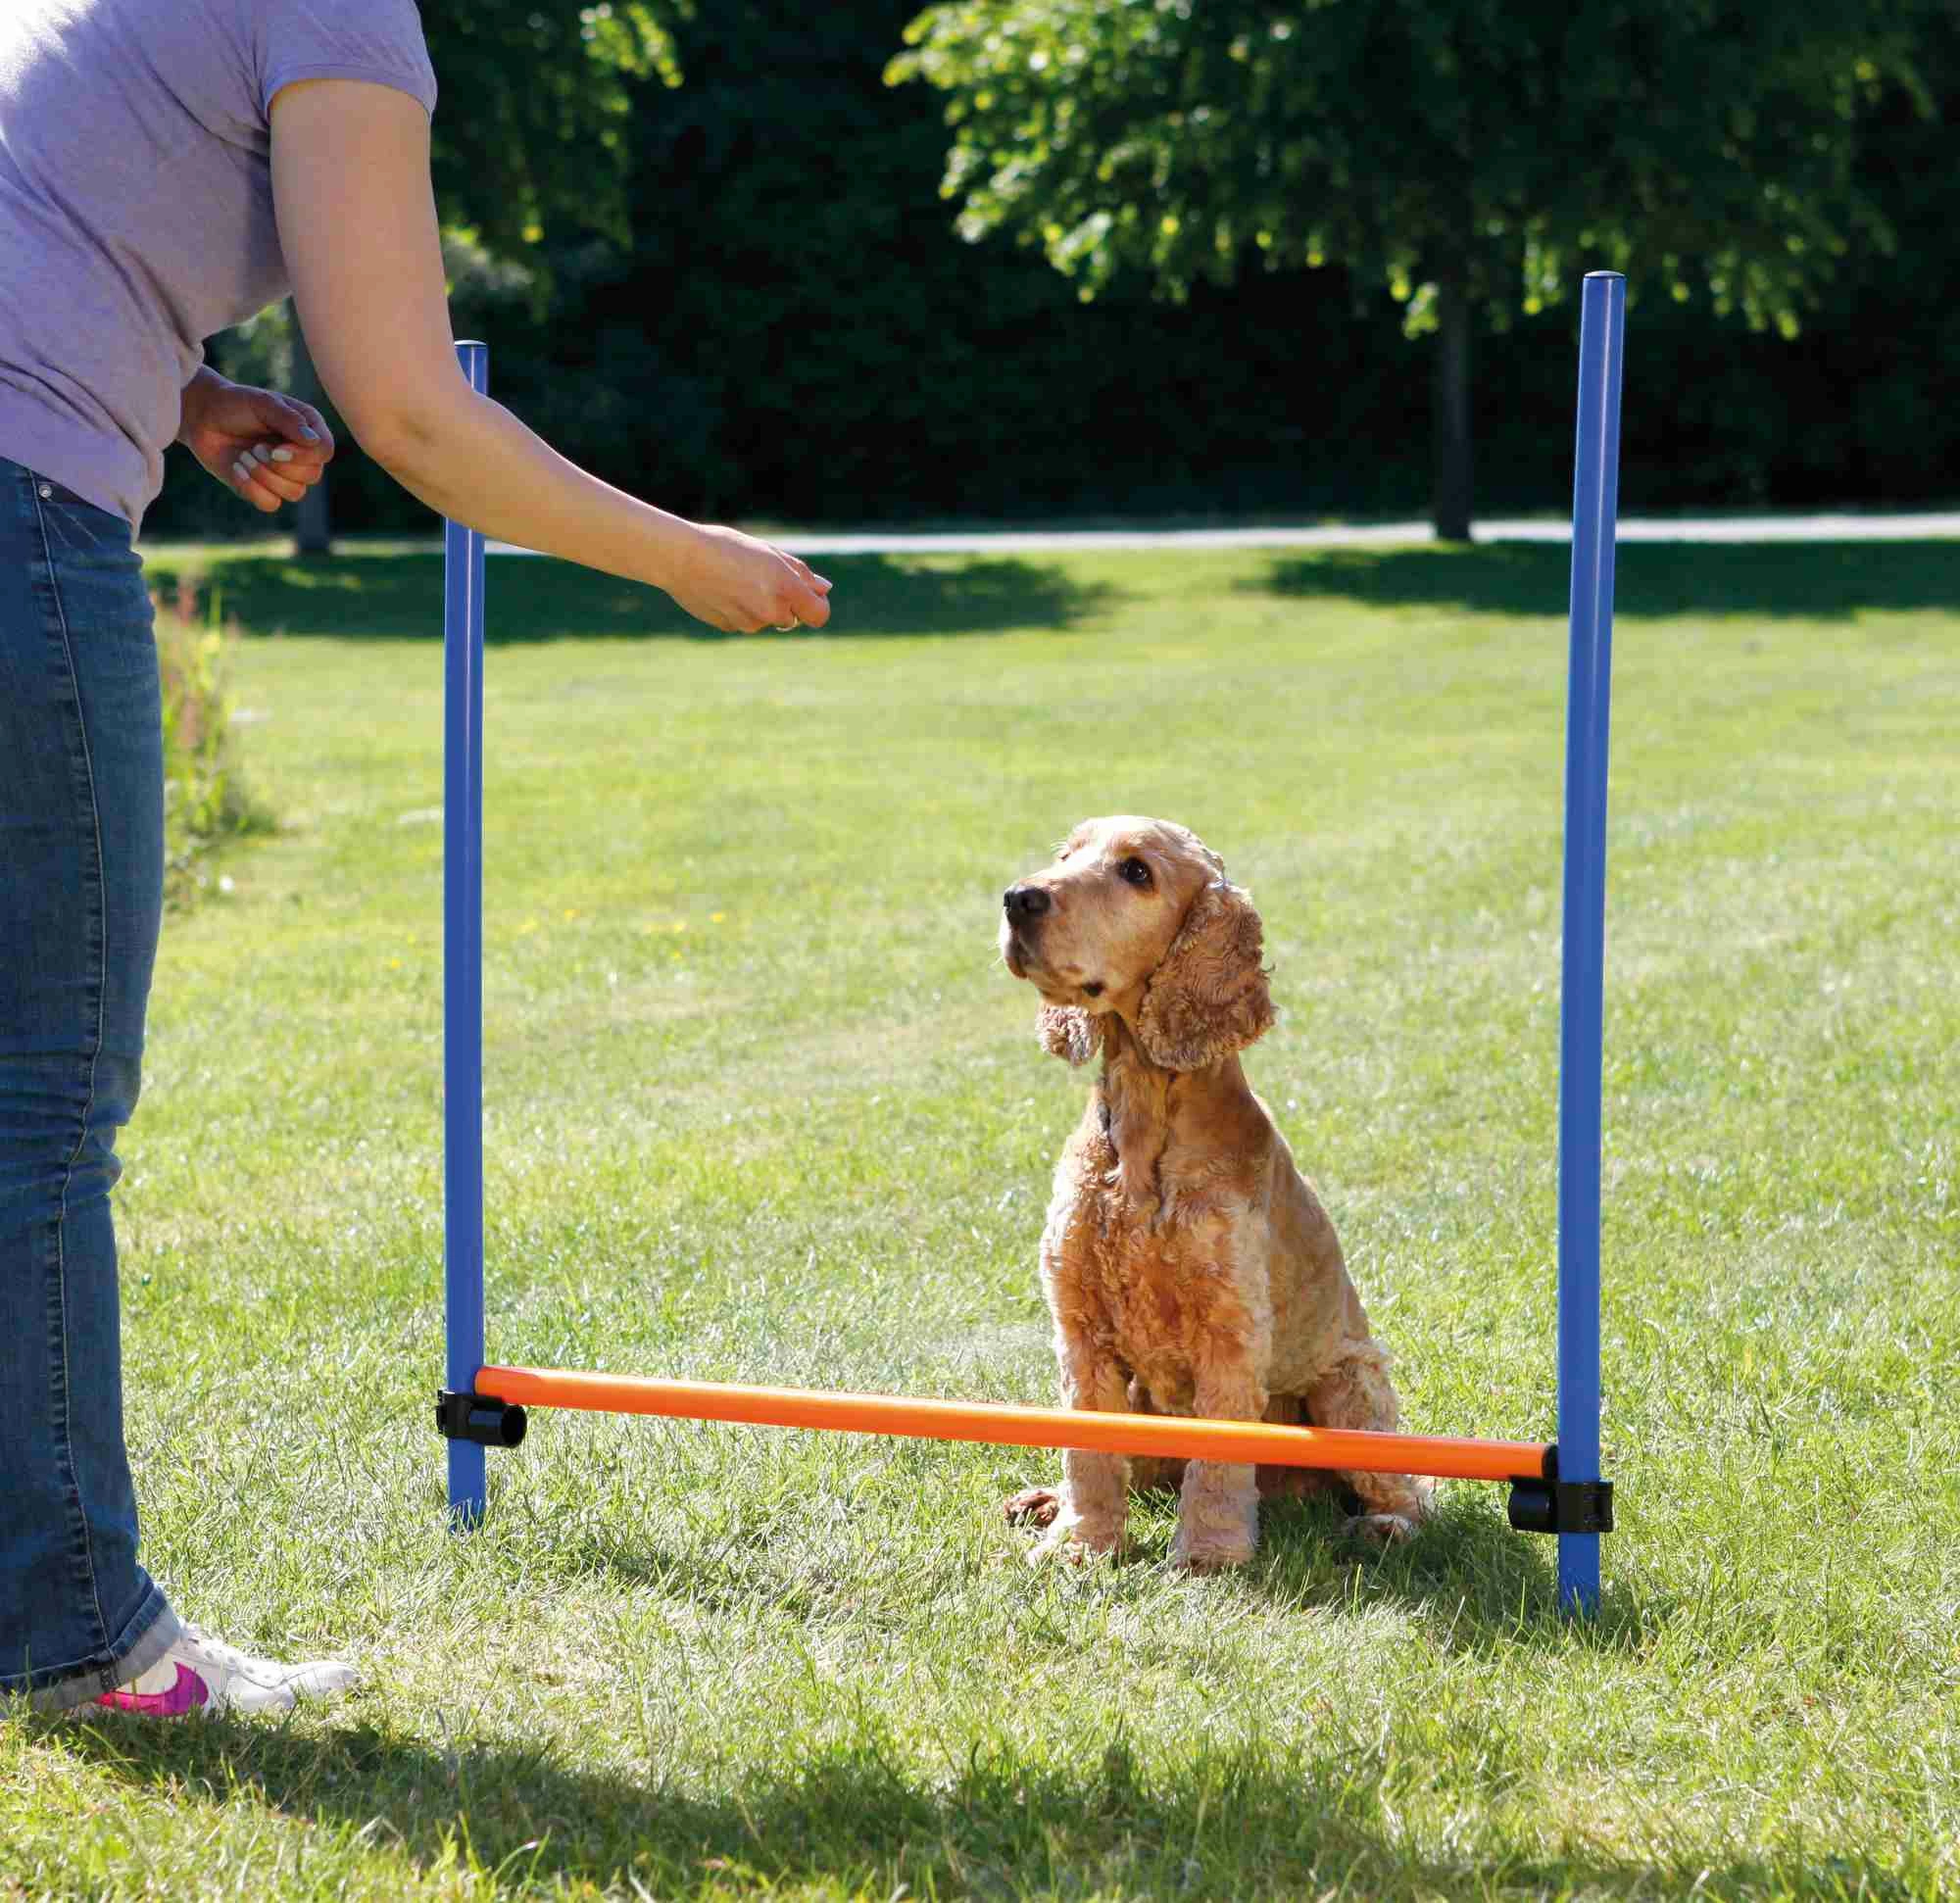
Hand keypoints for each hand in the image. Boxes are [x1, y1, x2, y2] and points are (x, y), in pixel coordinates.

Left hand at [177, 369, 334, 513]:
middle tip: (255, 447)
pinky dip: (251, 489)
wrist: (202, 417)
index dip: (304, 456)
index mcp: (308, 429)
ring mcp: (284, 475)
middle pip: (312, 476)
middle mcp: (301, 455)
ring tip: (244, 456)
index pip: (324, 451)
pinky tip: (236, 469)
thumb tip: (314, 441)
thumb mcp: (262, 402)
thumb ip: (289, 419)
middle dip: (279, 465)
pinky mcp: (264, 490)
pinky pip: (271, 504)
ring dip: (264, 476)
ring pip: (295, 493)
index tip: (276, 448)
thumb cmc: (234, 404)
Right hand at [668, 523, 832, 632]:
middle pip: (792, 618)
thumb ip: (800, 573)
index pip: (819, 614)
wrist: (680, 557)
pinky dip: (740, 609)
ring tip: (736, 579)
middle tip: (761, 576)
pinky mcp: (730, 628)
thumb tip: (824, 589)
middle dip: (784, 602)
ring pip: (766, 619)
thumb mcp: (768, 552)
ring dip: (760, 605)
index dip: (818, 605)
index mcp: (785, 588)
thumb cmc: (726, 547)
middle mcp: (770, 611)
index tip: (810, 595)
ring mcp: (749, 623)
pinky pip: (745, 621)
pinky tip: (723, 589)